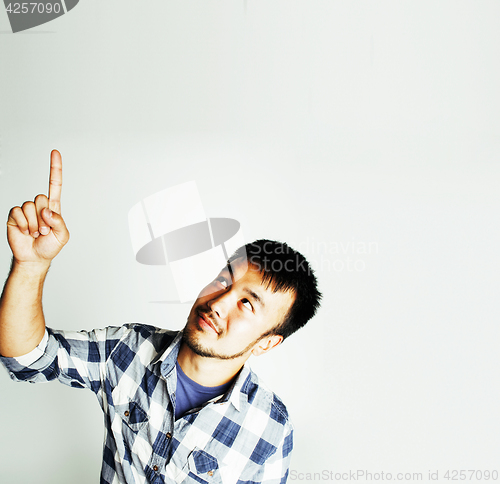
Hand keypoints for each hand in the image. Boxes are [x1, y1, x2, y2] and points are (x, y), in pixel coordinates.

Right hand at [6, 150, 69, 265]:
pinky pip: (18, 212)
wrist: (34, 258)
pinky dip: (24, 224)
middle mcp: (39, 206)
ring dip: (34, 223)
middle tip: (44, 231)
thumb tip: (47, 211)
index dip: (55, 169)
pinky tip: (26, 232)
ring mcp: (26, 210)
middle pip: (40, 198)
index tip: (55, 152)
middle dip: (44, 217)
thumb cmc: (50, 246)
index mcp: (53, 208)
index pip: (55, 185)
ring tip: (36, 233)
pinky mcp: (15, 216)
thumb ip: (59, 222)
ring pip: (30, 206)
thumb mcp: (62, 236)